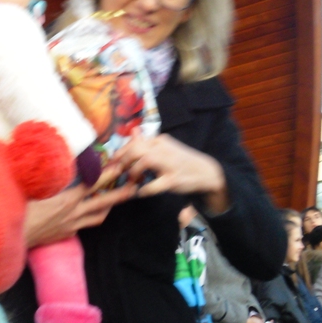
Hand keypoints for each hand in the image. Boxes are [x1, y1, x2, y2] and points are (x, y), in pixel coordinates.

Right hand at [24, 169, 136, 247]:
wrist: (15, 237)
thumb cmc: (20, 210)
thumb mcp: (33, 190)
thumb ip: (47, 179)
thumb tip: (51, 165)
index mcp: (66, 200)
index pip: (92, 185)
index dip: (107, 175)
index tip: (118, 166)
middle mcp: (73, 213)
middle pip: (103, 203)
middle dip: (119, 194)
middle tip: (133, 187)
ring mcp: (71, 226)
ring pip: (97, 217)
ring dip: (108, 208)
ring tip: (115, 200)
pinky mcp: (67, 234)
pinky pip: (84, 225)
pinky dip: (89, 217)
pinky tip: (87, 212)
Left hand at [113, 131, 228, 212]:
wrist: (207, 172)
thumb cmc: (181, 160)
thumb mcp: (164, 147)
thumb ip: (147, 142)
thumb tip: (133, 130)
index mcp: (160, 141)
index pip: (134, 142)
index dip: (121, 152)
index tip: (114, 161)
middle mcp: (164, 149)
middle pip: (137, 149)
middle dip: (124, 160)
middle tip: (120, 171)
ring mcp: (169, 164)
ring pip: (145, 161)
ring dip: (133, 172)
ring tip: (131, 181)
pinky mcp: (173, 179)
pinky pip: (154, 185)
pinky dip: (144, 189)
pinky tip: (141, 192)